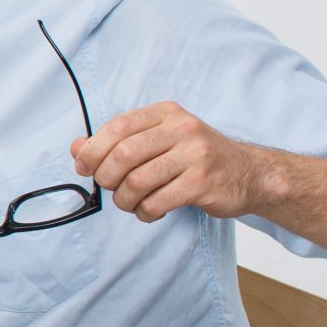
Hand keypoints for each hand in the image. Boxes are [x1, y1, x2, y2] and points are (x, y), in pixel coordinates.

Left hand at [72, 102, 272, 222]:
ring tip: (133, 203)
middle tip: (112, 188)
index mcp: (166, 113)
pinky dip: (145, 212)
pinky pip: (157, 202)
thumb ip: (118, 142)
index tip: (85, 168)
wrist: (249, 174)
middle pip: (123, 156)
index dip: (92, 150)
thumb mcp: (159, 141)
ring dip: (125, 200)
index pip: (116, 127)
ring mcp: (195, 155)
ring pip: (137, 182)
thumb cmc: (196, 158)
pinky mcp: (203, 183)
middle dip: (107, 179)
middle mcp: (181, 129)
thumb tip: (77, 149)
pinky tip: (151, 210)